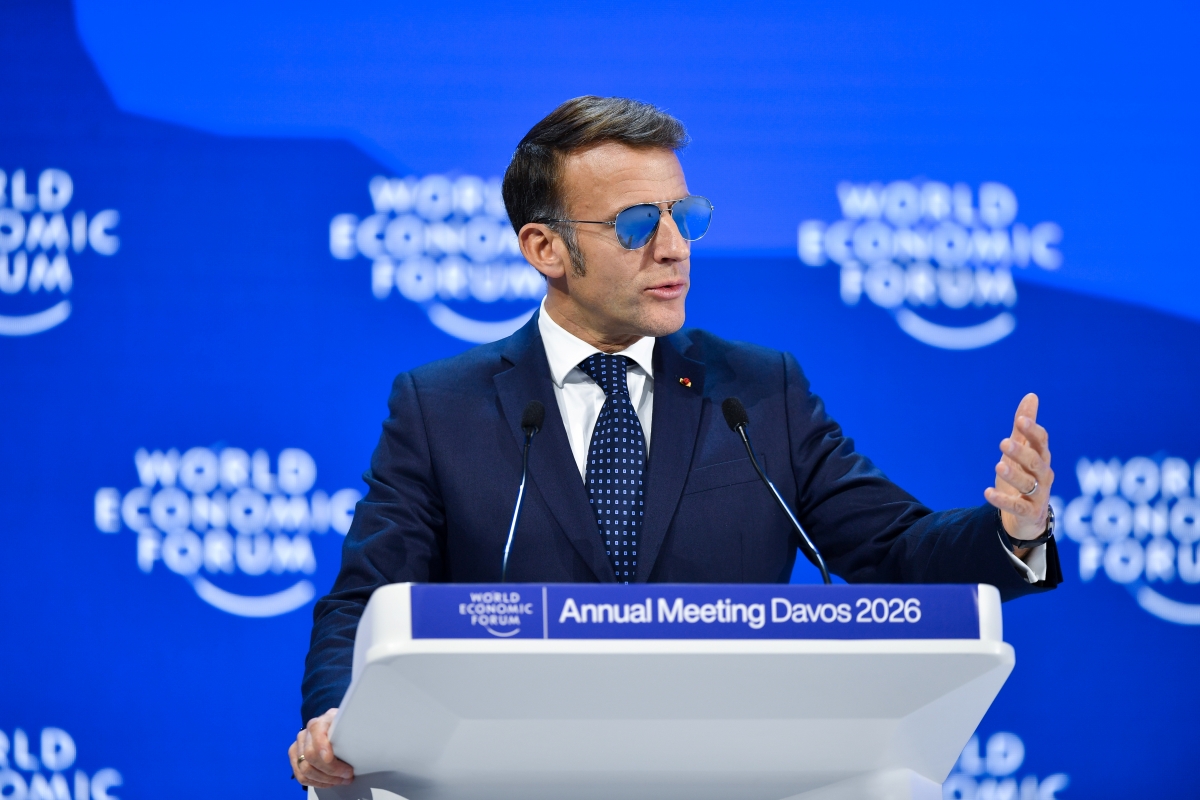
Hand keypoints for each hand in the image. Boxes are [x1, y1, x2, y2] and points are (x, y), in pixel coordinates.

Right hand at [289, 708, 354, 787]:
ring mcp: (298, 746)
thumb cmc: (342, 727)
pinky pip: (301, 776)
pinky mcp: (295, 758)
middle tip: (347, 774)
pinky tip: (329, 782)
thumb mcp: (349, 723)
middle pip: (310, 755)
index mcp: (320, 722)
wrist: (332, 728)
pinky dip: (316, 783)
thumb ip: (351, 728)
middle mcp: (306, 733)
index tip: (330, 758)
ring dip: (325, 779)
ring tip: (341, 780)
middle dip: (330, 769)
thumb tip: (362, 738)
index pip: (316, 731)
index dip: (321, 746)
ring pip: (305, 769)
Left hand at [984, 393, 1053, 550]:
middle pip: (1036, 462)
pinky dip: (1003, 500)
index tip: (1020, 420)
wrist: (1027, 517)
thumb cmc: (1025, 477)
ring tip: (999, 465)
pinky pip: (1017, 507)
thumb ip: (1024, 428)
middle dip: (1021, 452)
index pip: (1041, 442)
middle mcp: (1043, 476)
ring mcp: (1039, 495)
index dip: (1032, 431)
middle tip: (1003, 443)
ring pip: (1028, 484)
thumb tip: (1031, 396)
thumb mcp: (1022, 451)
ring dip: (1014, 475)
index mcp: (1041, 458)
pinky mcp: (1029, 513)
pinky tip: (987, 492)